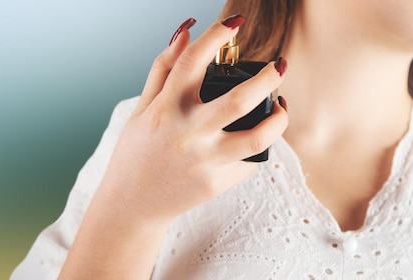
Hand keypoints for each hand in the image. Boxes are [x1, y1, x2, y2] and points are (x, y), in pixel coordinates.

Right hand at [101, 15, 288, 221]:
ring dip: (278, 118)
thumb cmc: (136, 153)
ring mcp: (203, 161)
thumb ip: (162, 70)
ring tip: (280, 105)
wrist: (132, 205)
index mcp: (165, 110)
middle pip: (238, 100)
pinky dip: (258, 148)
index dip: (215, 36)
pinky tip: (255, 139)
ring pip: (257, 137)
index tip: (234, 23)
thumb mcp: (141, 109)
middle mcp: (187, 134)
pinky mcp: (215, 184)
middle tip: (278, 66)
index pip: (192, 62)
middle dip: (267, 78)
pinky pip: (250, 163)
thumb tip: (185, 32)